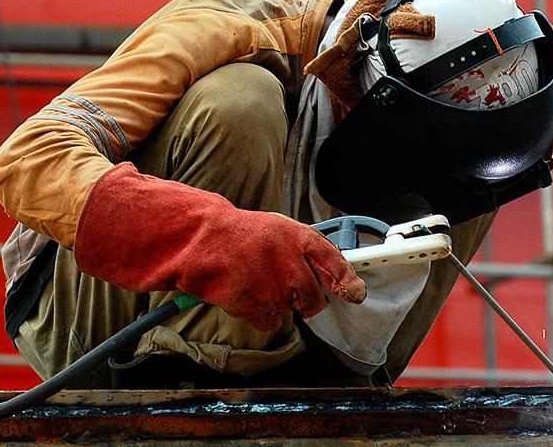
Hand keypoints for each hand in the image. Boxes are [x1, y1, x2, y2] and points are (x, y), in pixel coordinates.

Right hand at [72, 163, 366, 330]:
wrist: (197, 240)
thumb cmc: (237, 234)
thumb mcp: (276, 230)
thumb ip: (306, 252)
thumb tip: (336, 277)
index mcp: (298, 237)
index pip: (335, 263)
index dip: (348, 281)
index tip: (355, 293)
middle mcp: (290, 261)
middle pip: (316, 299)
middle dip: (307, 300)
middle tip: (289, 290)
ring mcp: (272, 285)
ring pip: (291, 312)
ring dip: (279, 305)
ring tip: (257, 283)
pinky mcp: (253, 304)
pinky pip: (272, 323)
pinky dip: (262, 316)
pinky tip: (248, 297)